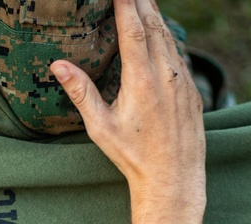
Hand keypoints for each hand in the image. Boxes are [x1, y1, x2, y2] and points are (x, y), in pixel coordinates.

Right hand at [50, 0, 206, 223]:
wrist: (174, 178)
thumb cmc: (132, 156)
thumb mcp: (100, 127)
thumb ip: (81, 92)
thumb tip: (58, 65)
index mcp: (141, 80)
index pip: (133, 29)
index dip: (126, 4)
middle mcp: (166, 74)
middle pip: (154, 25)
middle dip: (142, 2)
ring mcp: (183, 80)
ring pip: (169, 38)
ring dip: (156, 16)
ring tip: (145, 2)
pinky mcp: (192, 90)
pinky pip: (179, 55)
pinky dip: (168, 38)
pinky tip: (162, 35)